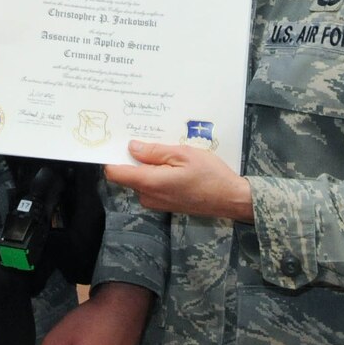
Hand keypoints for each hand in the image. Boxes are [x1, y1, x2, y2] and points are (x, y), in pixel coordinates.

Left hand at [105, 140, 253, 221]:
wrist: (231, 199)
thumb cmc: (210, 175)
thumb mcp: (183, 155)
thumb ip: (155, 152)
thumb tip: (132, 147)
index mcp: (150, 183)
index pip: (115, 173)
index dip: (112, 156)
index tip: (116, 142)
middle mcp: (148, 196)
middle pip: (128, 174)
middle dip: (134, 158)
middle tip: (149, 140)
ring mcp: (157, 203)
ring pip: (140, 180)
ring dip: (148, 166)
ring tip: (168, 152)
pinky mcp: (165, 204)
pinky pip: (152, 186)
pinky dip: (157, 174)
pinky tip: (174, 165)